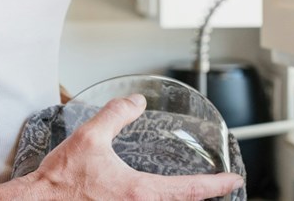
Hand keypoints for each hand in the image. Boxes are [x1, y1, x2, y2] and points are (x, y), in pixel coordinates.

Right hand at [26, 94, 244, 199]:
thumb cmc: (60, 181)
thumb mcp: (90, 138)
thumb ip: (116, 115)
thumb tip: (136, 102)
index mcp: (139, 193)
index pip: (191, 190)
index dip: (216, 185)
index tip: (233, 181)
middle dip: (201, 197)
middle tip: (218, 188)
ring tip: (190, 192)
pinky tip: (152, 196)